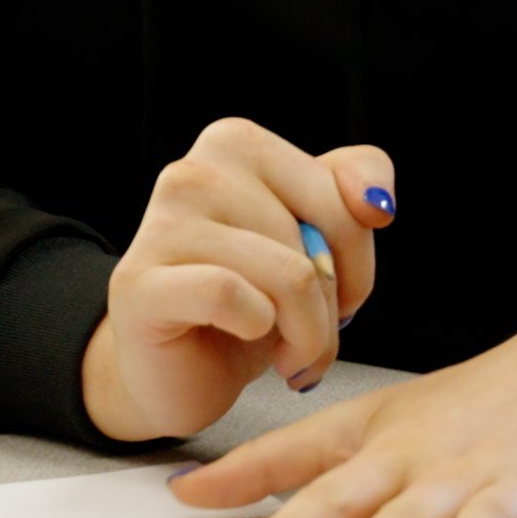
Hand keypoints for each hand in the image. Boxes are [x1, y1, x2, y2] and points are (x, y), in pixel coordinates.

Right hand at [79, 119, 395, 444]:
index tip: (338, 292)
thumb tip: (376, 203)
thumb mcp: (313, 240)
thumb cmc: (251, 305)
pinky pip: (234, 298)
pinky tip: (246, 339)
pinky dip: (258, 331)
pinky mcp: (141, 284)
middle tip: (307, 337)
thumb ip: (350, 189)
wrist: (178, 374)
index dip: (358, 258)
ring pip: (289, 276)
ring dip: (306, 336)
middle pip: (317, 240)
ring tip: (287, 354)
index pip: (342, 189)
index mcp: (235, 144)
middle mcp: (193, 171)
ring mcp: (162, 225)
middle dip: (331, 307)